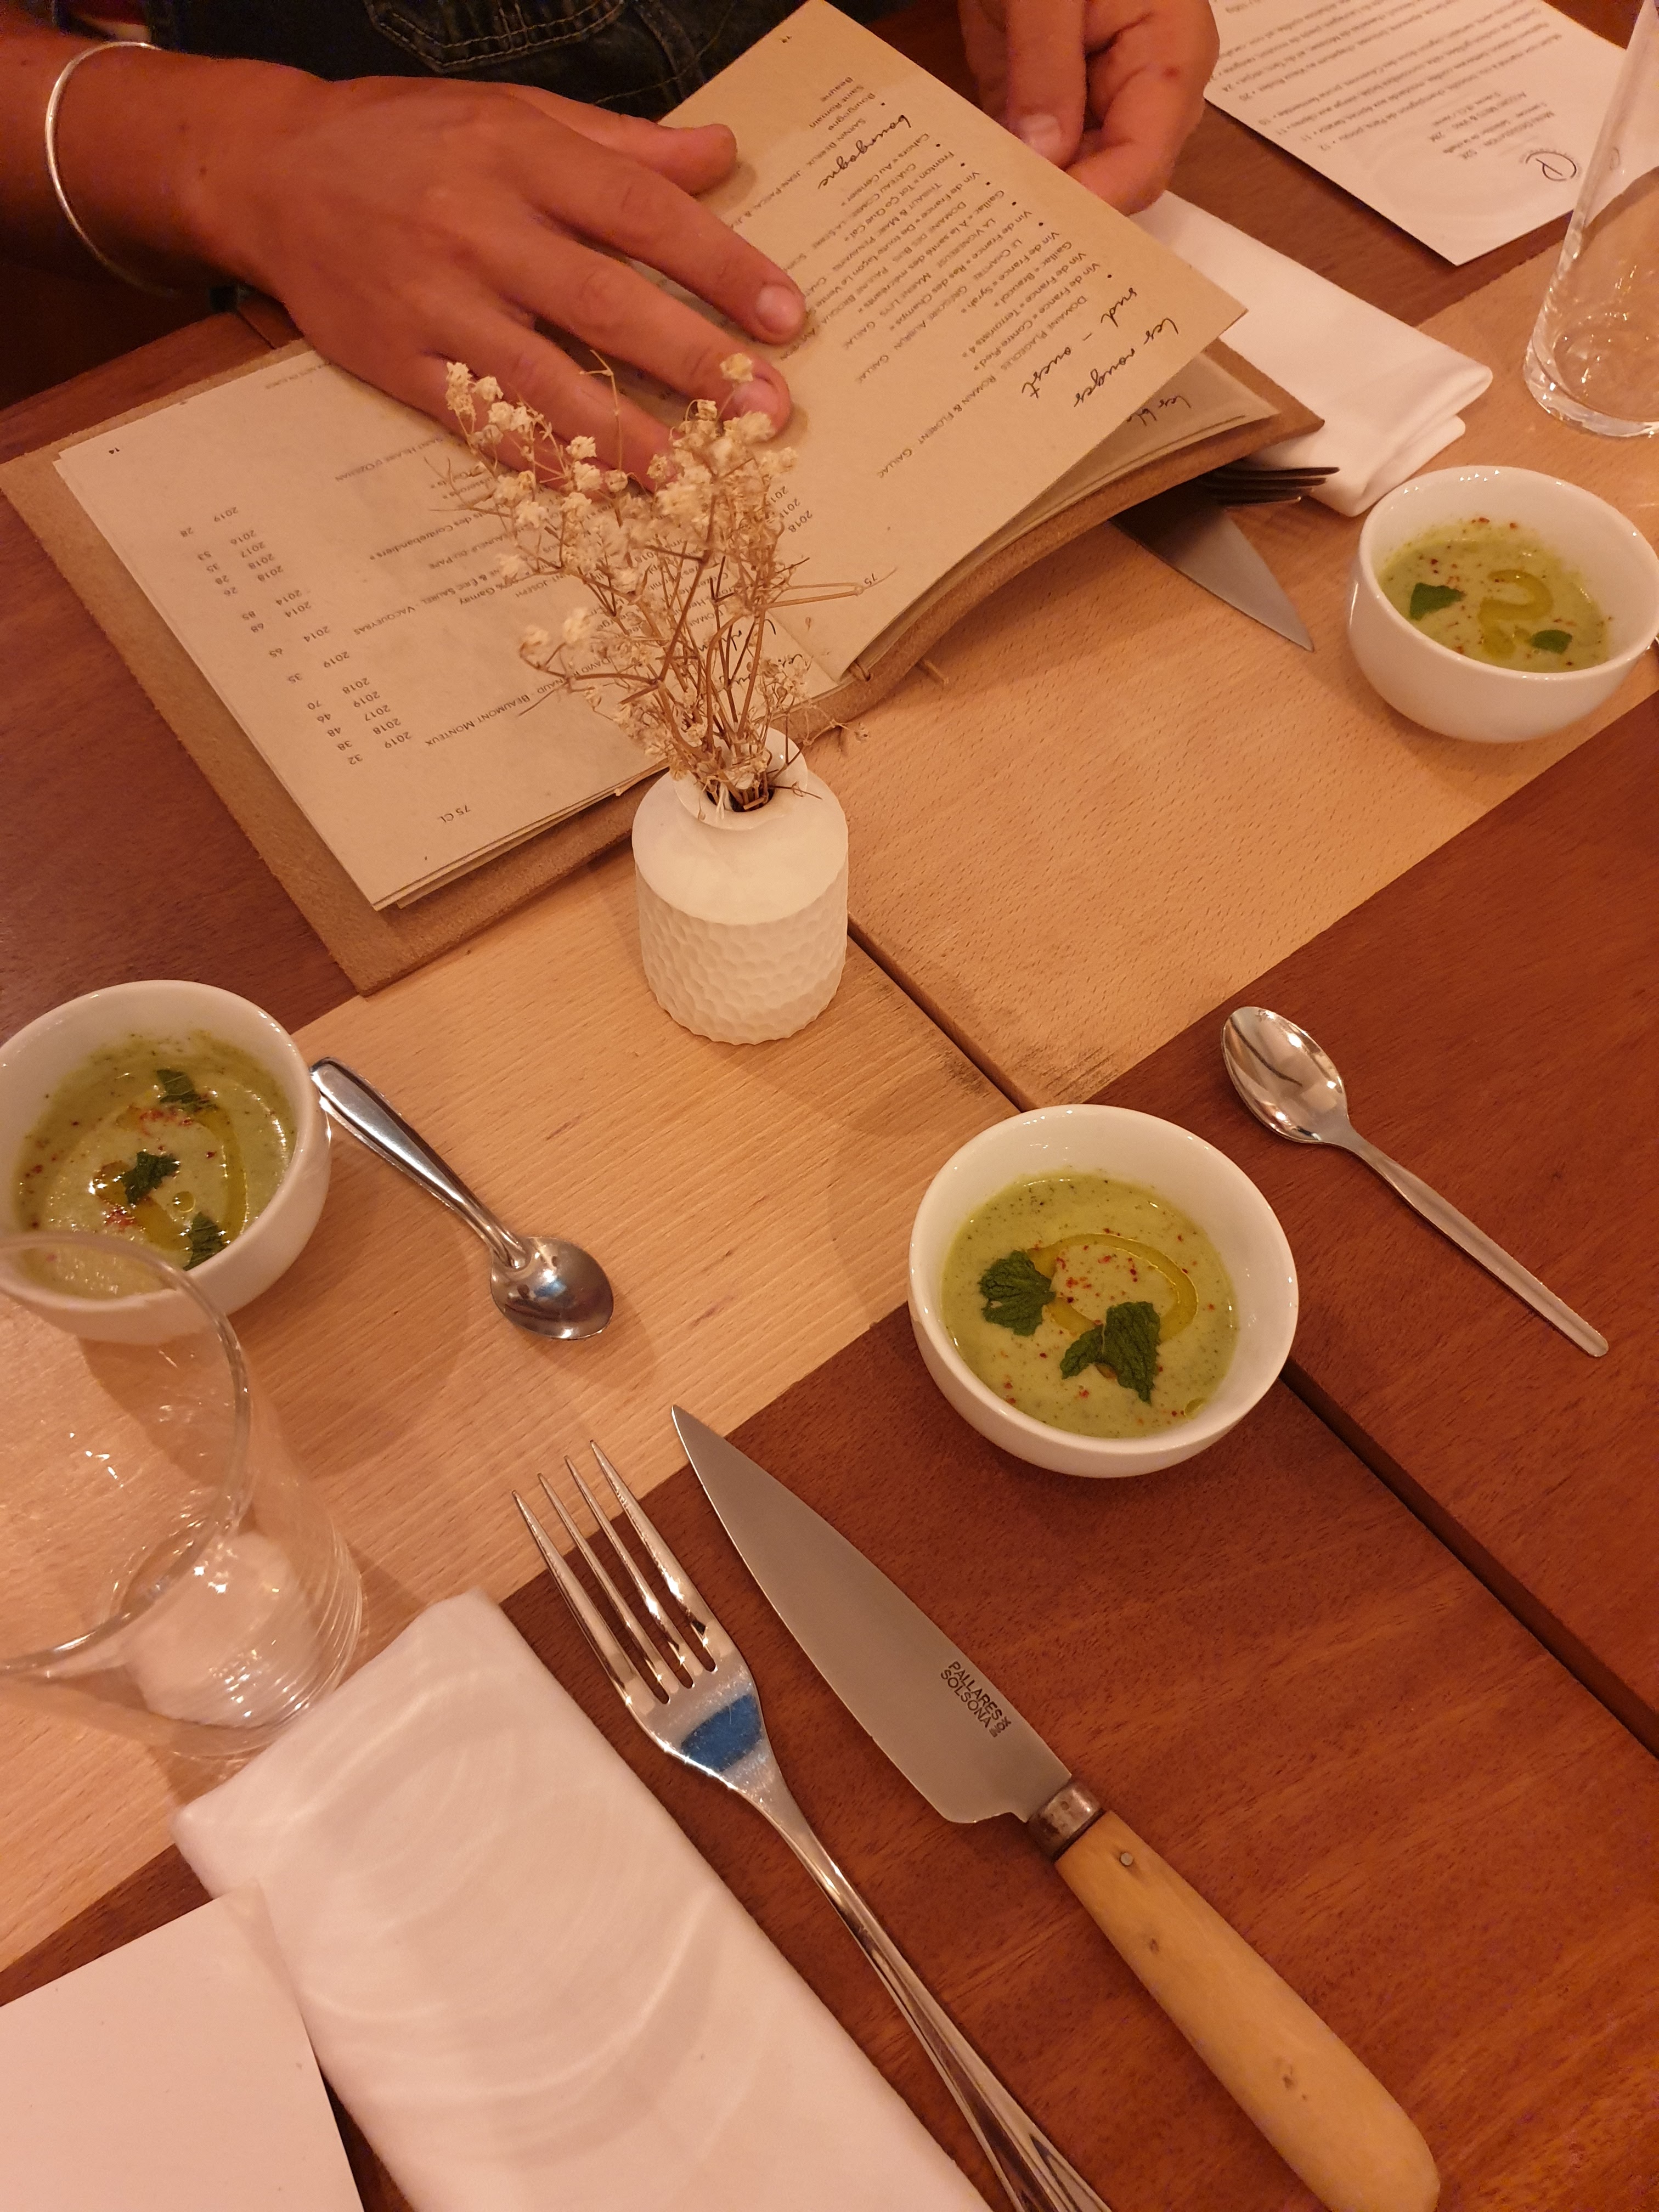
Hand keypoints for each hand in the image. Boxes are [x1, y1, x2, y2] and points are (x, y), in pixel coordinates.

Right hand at [184, 74, 804, 476]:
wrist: (269, 171)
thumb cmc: (404, 138)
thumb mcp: (511, 112)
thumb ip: (620, 143)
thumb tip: (720, 155)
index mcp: (521, 155)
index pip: (643, 213)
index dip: (722, 266)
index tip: (786, 318)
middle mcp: (481, 227)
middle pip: (607, 301)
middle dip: (695, 362)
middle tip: (767, 410)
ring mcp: (437, 301)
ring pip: (546, 376)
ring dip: (626, 432)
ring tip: (693, 473)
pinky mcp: (399, 359)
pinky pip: (482, 419)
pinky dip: (541, 458)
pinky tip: (596, 489)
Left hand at [958, 0, 1217, 210]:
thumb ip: (1045, 64)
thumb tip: (1042, 154)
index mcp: (1169, 55)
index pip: (1142, 160)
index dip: (1092, 201)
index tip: (1035, 223)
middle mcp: (1141, 89)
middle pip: (1112, 183)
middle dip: (1059, 210)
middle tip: (998, 237)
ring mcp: (1094, 98)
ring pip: (1070, 180)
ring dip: (1025, 199)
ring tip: (976, 221)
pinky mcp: (1049, 100)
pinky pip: (1032, 155)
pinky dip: (1003, 173)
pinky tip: (969, 191)